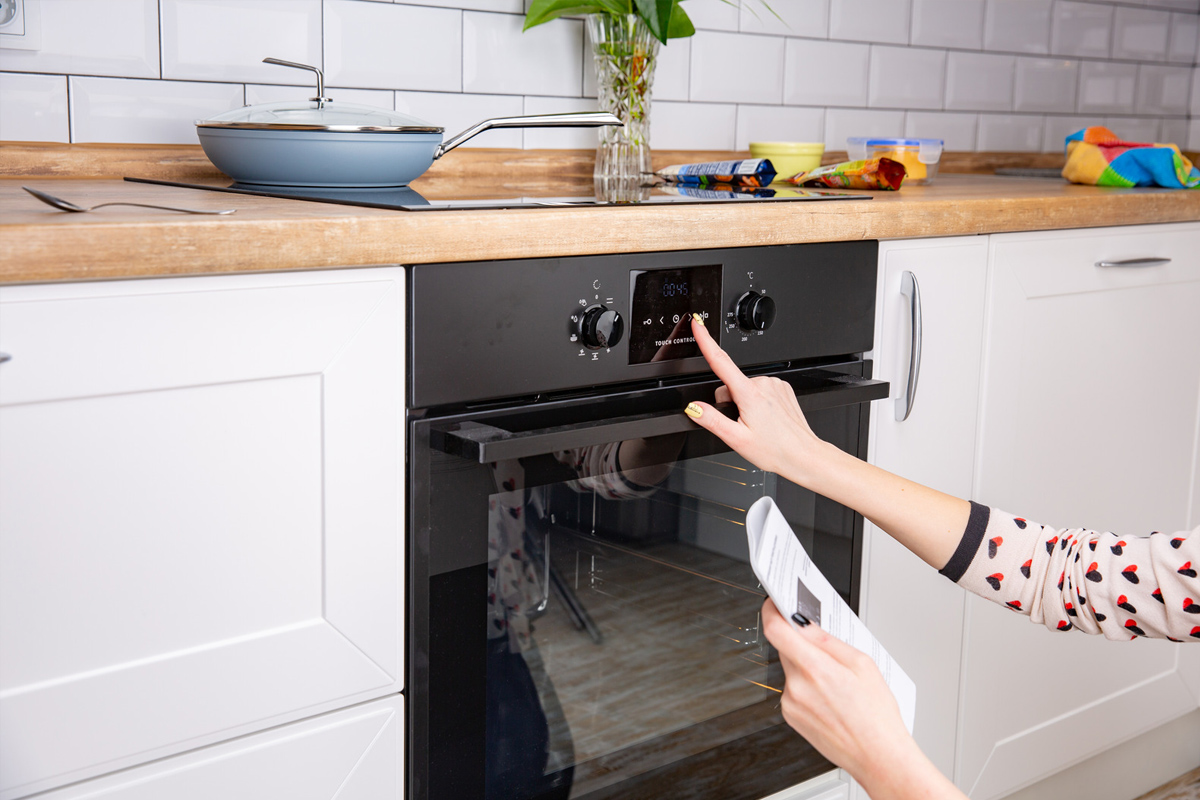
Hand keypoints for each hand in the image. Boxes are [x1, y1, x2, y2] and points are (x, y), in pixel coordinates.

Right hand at [684, 315, 830, 486]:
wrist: (803, 454)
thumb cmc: (775, 449)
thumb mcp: (736, 439)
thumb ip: (712, 420)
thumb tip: (694, 407)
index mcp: (749, 394)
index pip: (721, 361)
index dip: (706, 340)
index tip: (698, 324)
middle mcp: (763, 384)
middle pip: (730, 385)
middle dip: (730, 403)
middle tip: (742, 424)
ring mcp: (774, 385)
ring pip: (745, 388)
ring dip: (745, 403)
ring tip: (757, 424)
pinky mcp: (783, 388)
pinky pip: (760, 390)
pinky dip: (758, 402)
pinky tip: (766, 418)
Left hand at [762, 599, 962, 799]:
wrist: (878, 756)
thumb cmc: (876, 716)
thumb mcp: (862, 664)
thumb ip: (828, 640)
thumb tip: (806, 624)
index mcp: (815, 669)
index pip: (776, 630)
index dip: (771, 611)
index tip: (774, 604)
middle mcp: (797, 687)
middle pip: (785, 649)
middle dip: (801, 643)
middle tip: (826, 650)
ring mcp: (791, 704)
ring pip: (791, 670)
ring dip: (806, 667)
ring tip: (836, 684)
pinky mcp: (790, 717)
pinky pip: (792, 689)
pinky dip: (806, 686)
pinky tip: (829, 698)